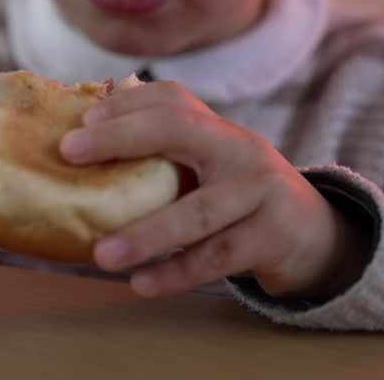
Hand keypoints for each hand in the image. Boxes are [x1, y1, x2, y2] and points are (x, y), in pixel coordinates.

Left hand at [59, 81, 369, 299]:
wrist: (315, 234)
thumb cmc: (239, 198)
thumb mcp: (210, 168)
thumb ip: (164, 160)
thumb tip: (78, 159)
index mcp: (218, 129)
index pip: (171, 100)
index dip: (124, 103)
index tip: (78, 119)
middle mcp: (240, 148)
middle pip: (179, 130)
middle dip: (121, 136)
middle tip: (68, 152)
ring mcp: (261, 191)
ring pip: (198, 211)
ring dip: (146, 233)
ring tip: (101, 254)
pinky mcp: (273, 236)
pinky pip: (217, 257)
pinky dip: (177, 272)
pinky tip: (141, 284)